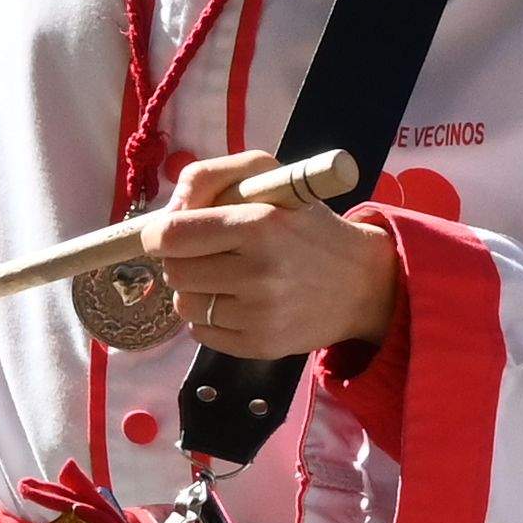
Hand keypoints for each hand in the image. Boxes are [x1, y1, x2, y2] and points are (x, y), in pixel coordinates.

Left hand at [145, 150, 401, 365]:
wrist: (364, 283)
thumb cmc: (308, 225)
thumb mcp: (270, 179)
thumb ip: (211, 177)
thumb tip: (164, 216)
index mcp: (260, 224)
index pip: (171, 235)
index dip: (158, 235)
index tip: (168, 236)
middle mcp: (259, 271)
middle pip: (174, 272)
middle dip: (183, 261)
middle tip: (210, 255)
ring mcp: (260, 314)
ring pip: (184, 305)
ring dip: (196, 291)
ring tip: (229, 280)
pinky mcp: (260, 345)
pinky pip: (201, 333)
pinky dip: (210, 319)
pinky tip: (239, 304)